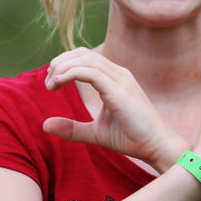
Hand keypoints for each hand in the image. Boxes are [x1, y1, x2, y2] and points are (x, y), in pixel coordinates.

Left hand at [42, 48, 187, 171]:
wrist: (156, 146)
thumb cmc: (131, 137)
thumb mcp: (95, 133)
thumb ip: (72, 128)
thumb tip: (44, 125)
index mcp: (114, 78)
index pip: (85, 57)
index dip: (63, 64)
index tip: (50, 83)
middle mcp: (118, 73)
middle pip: (82, 53)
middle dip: (60, 63)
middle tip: (48, 83)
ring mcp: (120, 79)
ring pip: (85, 59)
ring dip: (62, 68)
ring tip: (51, 84)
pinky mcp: (119, 90)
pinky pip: (90, 73)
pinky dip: (71, 73)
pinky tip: (58, 83)